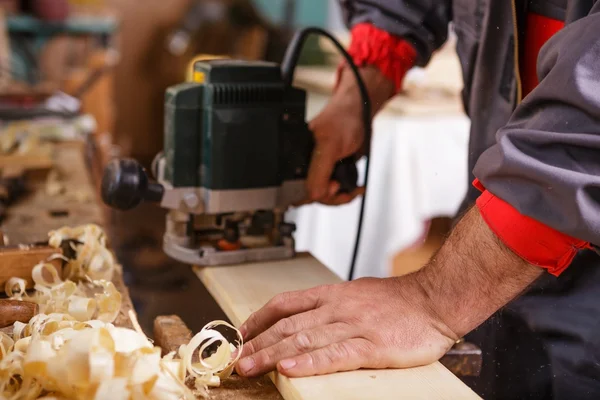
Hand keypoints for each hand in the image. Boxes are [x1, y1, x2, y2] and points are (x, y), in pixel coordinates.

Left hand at [235, 208, 542, 377]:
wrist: (434, 299)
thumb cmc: (398, 300)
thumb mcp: (357, 293)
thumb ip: (330, 305)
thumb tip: (305, 317)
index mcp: (332, 294)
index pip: (285, 303)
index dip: (260, 318)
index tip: (242, 333)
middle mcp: (336, 308)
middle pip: (288, 325)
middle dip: (258, 343)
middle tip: (236, 358)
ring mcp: (353, 326)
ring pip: (303, 339)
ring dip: (272, 354)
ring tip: (250, 366)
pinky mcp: (371, 346)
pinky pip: (334, 355)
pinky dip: (309, 362)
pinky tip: (289, 369)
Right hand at [305, 66, 393, 204]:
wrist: (360, 113)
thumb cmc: (343, 120)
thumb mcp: (329, 146)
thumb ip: (319, 172)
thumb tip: (314, 195)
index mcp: (295, 158)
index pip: (297, 188)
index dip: (315, 193)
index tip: (333, 189)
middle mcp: (304, 164)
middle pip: (310, 194)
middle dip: (330, 197)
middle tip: (344, 190)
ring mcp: (317, 168)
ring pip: (323, 194)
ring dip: (339, 196)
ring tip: (352, 189)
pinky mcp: (329, 170)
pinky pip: (332, 189)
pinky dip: (344, 191)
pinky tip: (353, 187)